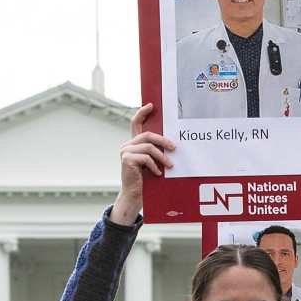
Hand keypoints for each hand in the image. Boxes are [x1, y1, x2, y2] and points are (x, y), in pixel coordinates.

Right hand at [116, 103, 172, 225]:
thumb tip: (171, 144)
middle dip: (163, 140)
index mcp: (134, 143)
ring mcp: (125, 151)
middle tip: (174, 148)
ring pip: (148, 147)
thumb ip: (156, 151)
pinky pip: (145, 158)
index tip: (151, 105)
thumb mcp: (152, 162)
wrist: (135, 195)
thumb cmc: (146, 179)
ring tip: (170, 166)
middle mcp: (128, 145)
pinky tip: (158, 173)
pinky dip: (154, 166)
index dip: (142, 112)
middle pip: (147, 135)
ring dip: (162, 157)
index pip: (136, 123)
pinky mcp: (126, 160)